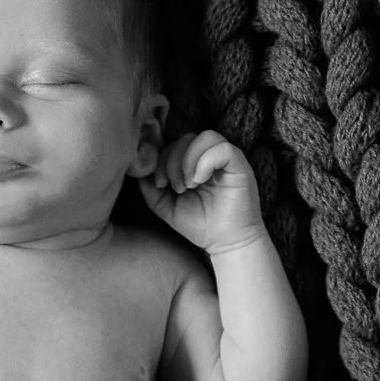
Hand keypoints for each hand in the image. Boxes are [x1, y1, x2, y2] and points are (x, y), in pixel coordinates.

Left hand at [140, 131, 264, 253]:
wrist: (225, 243)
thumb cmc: (199, 225)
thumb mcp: (166, 206)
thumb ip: (151, 189)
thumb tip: (139, 171)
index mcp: (193, 163)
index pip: (174, 144)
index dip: (161, 159)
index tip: (160, 184)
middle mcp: (210, 157)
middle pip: (186, 138)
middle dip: (173, 161)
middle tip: (176, 187)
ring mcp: (225, 160)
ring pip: (205, 137)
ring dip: (189, 160)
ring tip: (188, 185)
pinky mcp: (240, 166)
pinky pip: (224, 148)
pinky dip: (206, 161)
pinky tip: (200, 180)